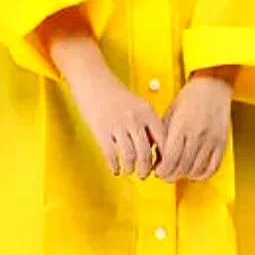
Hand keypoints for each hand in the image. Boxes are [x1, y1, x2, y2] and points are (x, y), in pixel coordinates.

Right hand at [36, 5, 164, 178]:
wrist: (92, 80)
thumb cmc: (115, 94)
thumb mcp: (137, 105)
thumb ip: (146, 124)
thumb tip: (154, 150)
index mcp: (147, 112)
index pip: (163, 140)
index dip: (163, 157)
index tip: (160, 165)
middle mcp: (135, 119)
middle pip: (146, 153)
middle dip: (145, 169)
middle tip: (144, 175)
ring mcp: (118, 125)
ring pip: (130, 157)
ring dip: (130, 168)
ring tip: (128, 170)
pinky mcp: (101, 131)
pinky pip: (111, 156)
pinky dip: (115, 166)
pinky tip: (115, 169)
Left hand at [157, 69, 233, 182]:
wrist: (212, 86)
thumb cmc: (189, 98)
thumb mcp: (170, 114)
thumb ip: (163, 136)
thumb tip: (156, 156)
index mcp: (181, 127)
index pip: (170, 160)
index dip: (162, 170)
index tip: (158, 170)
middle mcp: (197, 135)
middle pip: (182, 168)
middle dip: (170, 175)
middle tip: (165, 174)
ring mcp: (211, 140)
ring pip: (196, 170)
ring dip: (184, 175)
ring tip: (178, 171)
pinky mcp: (221, 143)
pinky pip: (213, 167)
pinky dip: (203, 174)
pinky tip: (195, 172)